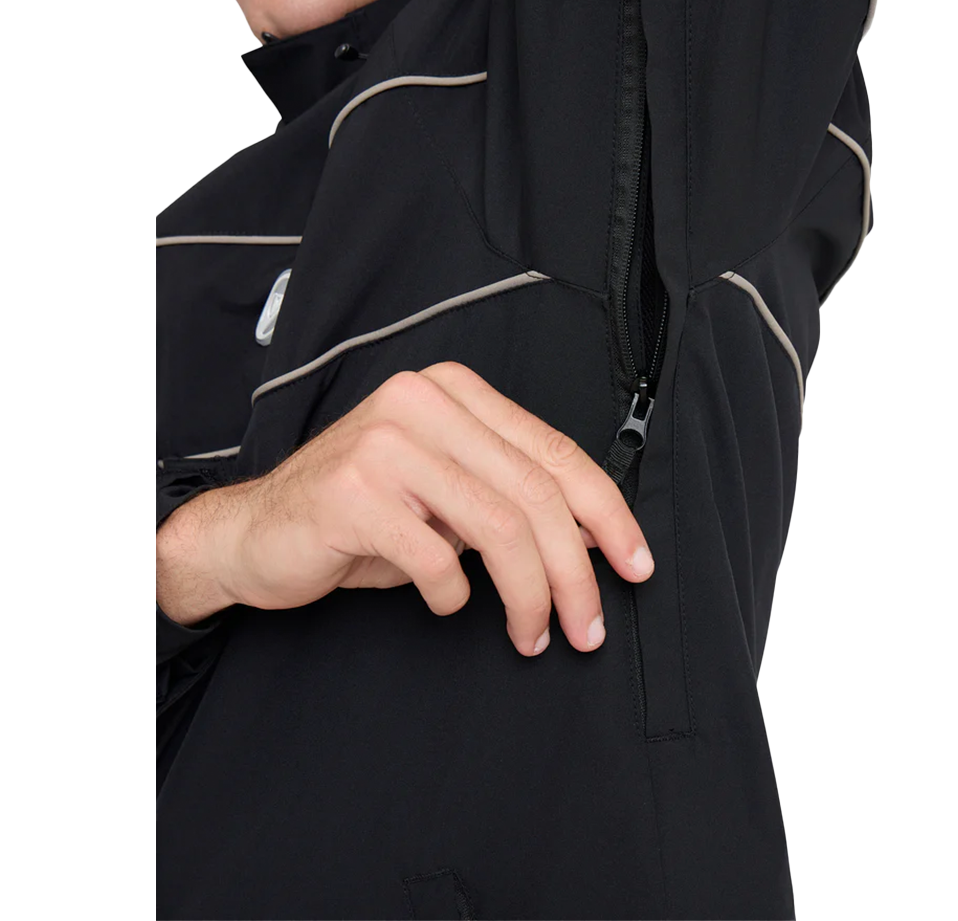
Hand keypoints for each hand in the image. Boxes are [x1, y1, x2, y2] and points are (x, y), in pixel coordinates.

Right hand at [159, 362, 653, 656]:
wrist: (255, 532)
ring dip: (530, 594)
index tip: (634, 564)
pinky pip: (436, 558)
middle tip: (588, 625)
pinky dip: (451, 595)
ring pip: (499, 526)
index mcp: (455, 391)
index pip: (555, 452)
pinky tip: (444, 602)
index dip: (608, 514)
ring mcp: (386, 441)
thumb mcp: (444, 496)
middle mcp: (424, 401)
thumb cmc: (358, 515)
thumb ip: (507, 499)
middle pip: (536, 493)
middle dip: (576, 572)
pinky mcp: (353, 491)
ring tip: (532, 634)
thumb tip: (591, 540)